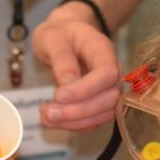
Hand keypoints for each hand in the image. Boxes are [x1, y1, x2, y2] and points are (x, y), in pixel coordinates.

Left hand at [31, 8, 120, 130]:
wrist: (64, 35)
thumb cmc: (59, 34)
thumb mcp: (53, 38)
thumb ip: (62, 59)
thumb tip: (67, 85)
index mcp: (103, 50)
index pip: (107, 73)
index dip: (86, 89)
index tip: (59, 95)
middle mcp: (112, 71)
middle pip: (109, 98)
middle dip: (79, 110)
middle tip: (49, 112)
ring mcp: (107, 89)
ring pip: (103, 114)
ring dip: (75, 122)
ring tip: (47, 117)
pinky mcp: (98, 103)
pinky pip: (93, 120)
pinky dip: (74, 125)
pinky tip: (53, 120)